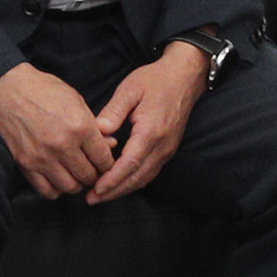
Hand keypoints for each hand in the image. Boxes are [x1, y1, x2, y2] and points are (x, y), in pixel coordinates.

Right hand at [0, 63, 116, 199]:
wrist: (9, 89)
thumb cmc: (44, 91)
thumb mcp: (76, 101)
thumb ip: (95, 126)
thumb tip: (111, 144)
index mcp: (80, 127)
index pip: (103, 159)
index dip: (108, 164)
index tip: (104, 164)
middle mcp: (62, 145)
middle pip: (88, 176)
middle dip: (94, 175)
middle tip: (92, 170)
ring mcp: (42, 157)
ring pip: (70, 187)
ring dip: (76, 183)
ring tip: (75, 174)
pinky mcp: (25, 164)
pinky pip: (47, 190)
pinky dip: (56, 189)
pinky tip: (57, 178)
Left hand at [86, 43, 210, 203]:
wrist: (184, 77)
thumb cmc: (155, 80)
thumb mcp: (129, 90)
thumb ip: (113, 111)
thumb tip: (99, 132)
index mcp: (151, 132)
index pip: (130, 164)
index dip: (112, 179)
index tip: (95, 189)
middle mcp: (162, 146)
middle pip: (137, 178)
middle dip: (114, 191)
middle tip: (91, 199)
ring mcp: (167, 149)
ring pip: (144, 178)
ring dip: (123, 189)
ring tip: (101, 196)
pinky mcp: (168, 149)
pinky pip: (150, 172)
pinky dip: (134, 181)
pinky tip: (119, 183)